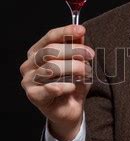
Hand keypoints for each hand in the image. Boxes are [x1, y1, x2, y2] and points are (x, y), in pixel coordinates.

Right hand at [20, 24, 93, 140]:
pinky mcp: (33, 95)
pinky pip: (50, 87)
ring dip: (73, 69)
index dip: (66, 32)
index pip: (50, 37)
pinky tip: (72, 87)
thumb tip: (80, 32)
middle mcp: (30, 64)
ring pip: (51, 68)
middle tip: (90, 54)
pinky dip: (64, 86)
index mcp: (38, 51)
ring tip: (85, 74)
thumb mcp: (79, 63)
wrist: (70, 109)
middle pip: (50, 51)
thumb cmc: (72, 84)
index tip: (81, 30)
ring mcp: (29, 79)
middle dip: (74, 51)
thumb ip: (77, 47)